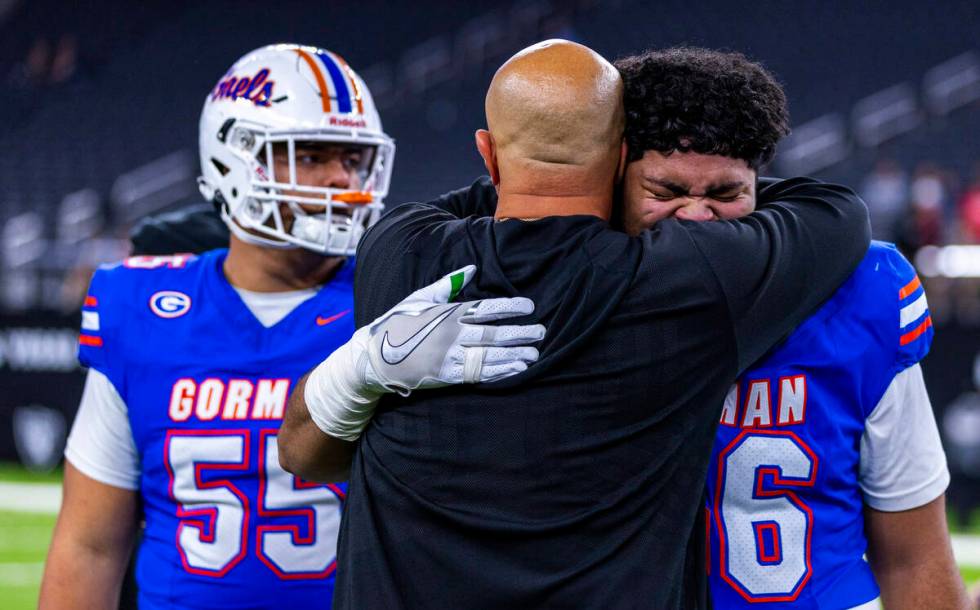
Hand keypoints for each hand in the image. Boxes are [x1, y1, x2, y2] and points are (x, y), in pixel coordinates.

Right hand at [363, 265, 544, 393]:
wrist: (374, 356)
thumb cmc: (397, 323)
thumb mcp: (419, 298)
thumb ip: (448, 284)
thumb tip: (472, 268)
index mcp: (447, 313)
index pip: (485, 307)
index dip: (510, 307)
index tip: (530, 306)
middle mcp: (450, 334)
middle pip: (493, 333)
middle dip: (519, 332)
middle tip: (541, 331)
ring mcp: (449, 356)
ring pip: (489, 355)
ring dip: (514, 354)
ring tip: (535, 353)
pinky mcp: (445, 376)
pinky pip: (478, 374)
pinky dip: (499, 372)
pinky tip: (515, 370)